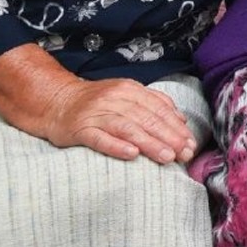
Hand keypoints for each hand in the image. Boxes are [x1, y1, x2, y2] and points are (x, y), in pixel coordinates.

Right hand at [0, 44, 194, 163]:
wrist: (55, 102)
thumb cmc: (97, 104)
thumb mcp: (126, 98)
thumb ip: (153, 106)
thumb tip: (182, 122)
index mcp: (130, 90)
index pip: (159, 109)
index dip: (177, 127)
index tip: (191, 144)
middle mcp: (114, 98)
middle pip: (147, 119)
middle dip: (169, 137)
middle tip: (185, 153)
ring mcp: (96, 113)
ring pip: (128, 128)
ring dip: (150, 143)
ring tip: (167, 156)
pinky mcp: (79, 128)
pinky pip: (100, 138)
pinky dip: (116, 146)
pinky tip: (131, 154)